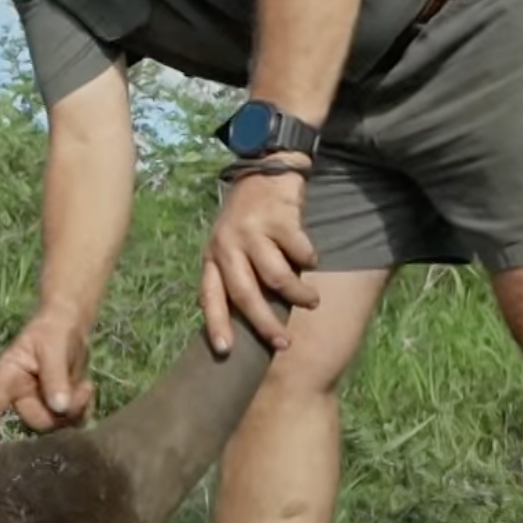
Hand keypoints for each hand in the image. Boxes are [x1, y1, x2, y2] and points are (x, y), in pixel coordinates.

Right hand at [0, 307, 94, 449]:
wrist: (71, 323)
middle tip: (79, 392)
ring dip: (74, 411)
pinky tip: (86, 391)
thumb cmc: (53, 330)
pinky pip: (69, 421)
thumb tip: (59, 408)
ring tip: (84, 388)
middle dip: (59, 412)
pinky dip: (82, 410)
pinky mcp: (57, 404)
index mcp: (9, 375)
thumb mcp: (53, 347)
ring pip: (54, 423)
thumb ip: (55, 376)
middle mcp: (21, 393)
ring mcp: (40, 400)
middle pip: (36, 419)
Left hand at [200, 163, 321, 354]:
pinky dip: (309, 260)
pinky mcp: (277, 218)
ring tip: (312, 301)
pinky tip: (312, 260)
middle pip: (244, 294)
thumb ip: (238, 275)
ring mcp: (251, 231)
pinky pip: (299, 252)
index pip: (210, 295)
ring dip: (297, 295)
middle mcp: (227, 244)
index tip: (225, 350)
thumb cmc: (250, 219)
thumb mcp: (232, 245)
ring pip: (275, 277)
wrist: (265, 171)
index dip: (216, 324)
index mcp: (213, 255)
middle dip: (264, 323)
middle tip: (283, 343)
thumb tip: (255, 322)